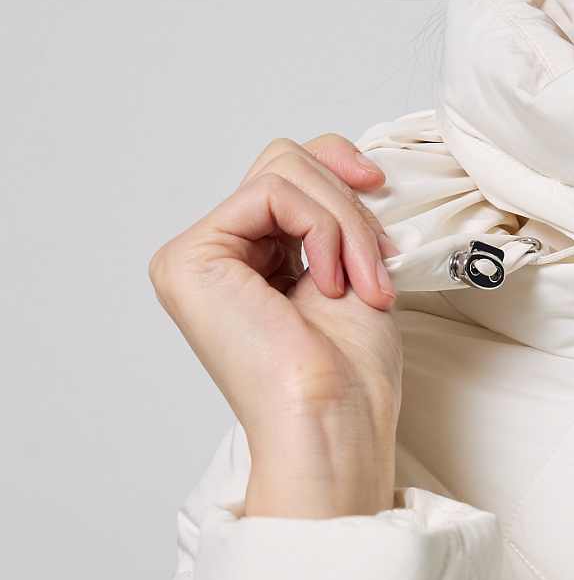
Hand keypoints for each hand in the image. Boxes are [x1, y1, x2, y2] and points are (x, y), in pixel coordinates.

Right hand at [149, 135, 401, 518]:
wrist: (335, 418)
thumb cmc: (348, 370)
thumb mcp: (351, 263)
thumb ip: (332, 207)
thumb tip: (351, 161)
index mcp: (246, 258)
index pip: (287, 172)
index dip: (339, 168)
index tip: (379, 191)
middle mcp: (214, 255)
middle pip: (284, 163)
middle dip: (347, 204)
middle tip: (375, 264)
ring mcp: (195, 257)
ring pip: (283, 172)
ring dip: (344, 223)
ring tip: (360, 282)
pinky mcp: (189, 259)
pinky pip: (272, 193)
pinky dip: (321, 229)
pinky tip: (328, 281)